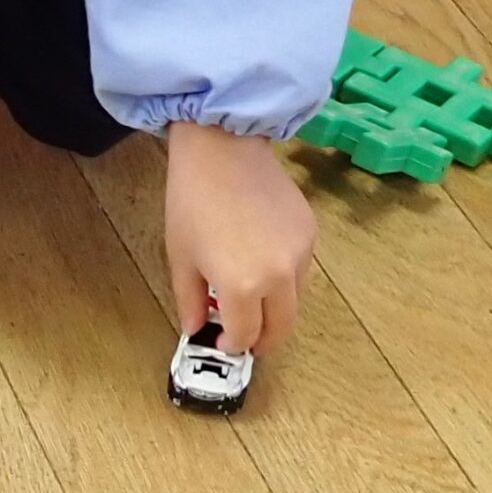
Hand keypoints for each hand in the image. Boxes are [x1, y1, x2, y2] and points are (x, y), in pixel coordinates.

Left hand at [163, 122, 317, 355]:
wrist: (222, 147)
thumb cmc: (194, 201)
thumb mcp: (181, 259)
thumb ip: (191, 302)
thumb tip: (196, 329)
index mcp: (243, 287)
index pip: (246, 336)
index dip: (233, 345)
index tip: (223, 343)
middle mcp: (279, 276)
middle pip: (282, 327)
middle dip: (264, 340)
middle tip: (247, 340)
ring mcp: (300, 253)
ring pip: (295, 300)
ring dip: (276, 310)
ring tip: (251, 300)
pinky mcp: (310, 232)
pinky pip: (302, 270)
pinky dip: (285, 280)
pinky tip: (262, 265)